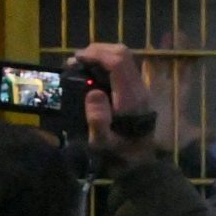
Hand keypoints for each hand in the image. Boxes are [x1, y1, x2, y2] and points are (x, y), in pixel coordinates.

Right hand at [73, 42, 157, 161]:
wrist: (139, 164)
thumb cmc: (117, 154)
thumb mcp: (102, 143)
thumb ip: (98, 119)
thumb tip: (93, 92)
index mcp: (130, 97)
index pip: (118, 62)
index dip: (96, 54)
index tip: (75, 59)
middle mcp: (138, 89)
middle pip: (123, 54)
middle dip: (98, 50)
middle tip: (76, 61)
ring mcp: (140, 89)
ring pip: (125, 59)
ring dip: (102, 55)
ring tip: (81, 65)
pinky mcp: (137, 92)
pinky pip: (124, 68)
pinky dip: (107, 63)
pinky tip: (92, 74)